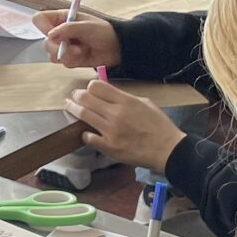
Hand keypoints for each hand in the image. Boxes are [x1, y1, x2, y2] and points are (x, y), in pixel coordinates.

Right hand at [33, 11, 122, 68]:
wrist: (117, 48)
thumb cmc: (103, 31)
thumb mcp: (87, 26)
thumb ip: (68, 29)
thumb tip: (50, 35)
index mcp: (61, 18)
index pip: (40, 19)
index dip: (43, 27)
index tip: (53, 35)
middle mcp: (58, 31)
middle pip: (45, 41)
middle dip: (58, 48)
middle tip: (73, 48)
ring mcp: (62, 46)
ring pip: (52, 55)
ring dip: (67, 55)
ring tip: (82, 51)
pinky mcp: (68, 58)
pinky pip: (62, 62)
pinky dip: (72, 61)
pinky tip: (83, 56)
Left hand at [64, 78, 184, 171]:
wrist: (167, 149)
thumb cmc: (159, 125)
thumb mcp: (145, 103)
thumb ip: (125, 98)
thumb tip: (109, 96)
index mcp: (125, 101)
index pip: (97, 86)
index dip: (90, 87)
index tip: (89, 90)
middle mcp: (115, 113)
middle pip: (86, 98)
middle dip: (77, 95)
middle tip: (74, 96)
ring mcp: (110, 131)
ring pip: (83, 115)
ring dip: (73, 109)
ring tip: (69, 106)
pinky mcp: (108, 147)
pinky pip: (88, 137)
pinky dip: (85, 134)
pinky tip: (86, 133)